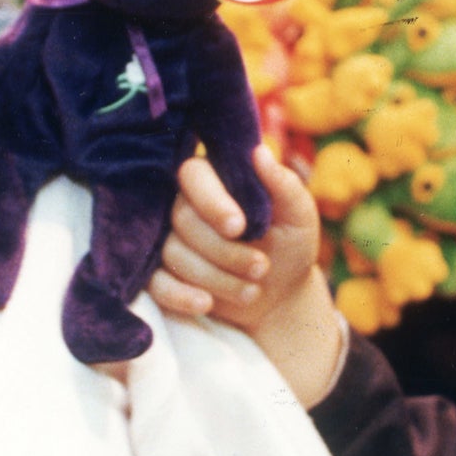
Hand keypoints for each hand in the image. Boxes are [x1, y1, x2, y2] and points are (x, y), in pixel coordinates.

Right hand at [149, 146, 346, 405]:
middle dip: (226, 250)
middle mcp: (185, 204)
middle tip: (262, 266)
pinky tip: (206, 304)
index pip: (193, 175)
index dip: (212, 202)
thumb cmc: (290, 244)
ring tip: (253, 289)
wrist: (282, 292)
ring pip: (174, 254)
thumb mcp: (298, 214)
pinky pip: (156, 284)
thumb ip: (283, 184)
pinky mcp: (164, 274)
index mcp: (216, 179)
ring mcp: (171, 240)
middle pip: (184, 220)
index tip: (240, 227)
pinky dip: (181, 295)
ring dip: (218, 277)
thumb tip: (259, 152)